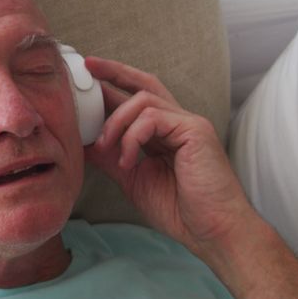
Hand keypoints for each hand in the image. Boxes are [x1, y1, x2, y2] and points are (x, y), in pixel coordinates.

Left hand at [83, 56, 254, 256]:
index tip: (87, 80)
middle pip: (145, 84)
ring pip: (143, 100)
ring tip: (106, 147)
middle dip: (114, 72)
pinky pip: (153, 117)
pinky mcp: (194, 130)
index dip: (113, 86)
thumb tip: (85, 142)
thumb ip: (112, 157)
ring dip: (116, 122)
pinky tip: (127, 160)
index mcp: (166, 133)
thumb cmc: (181, 210)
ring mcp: (188, 124)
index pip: (137, 99)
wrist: (212, 231)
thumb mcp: (134, 179)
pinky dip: (132, 136)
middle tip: (89, 67)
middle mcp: (178, 123)